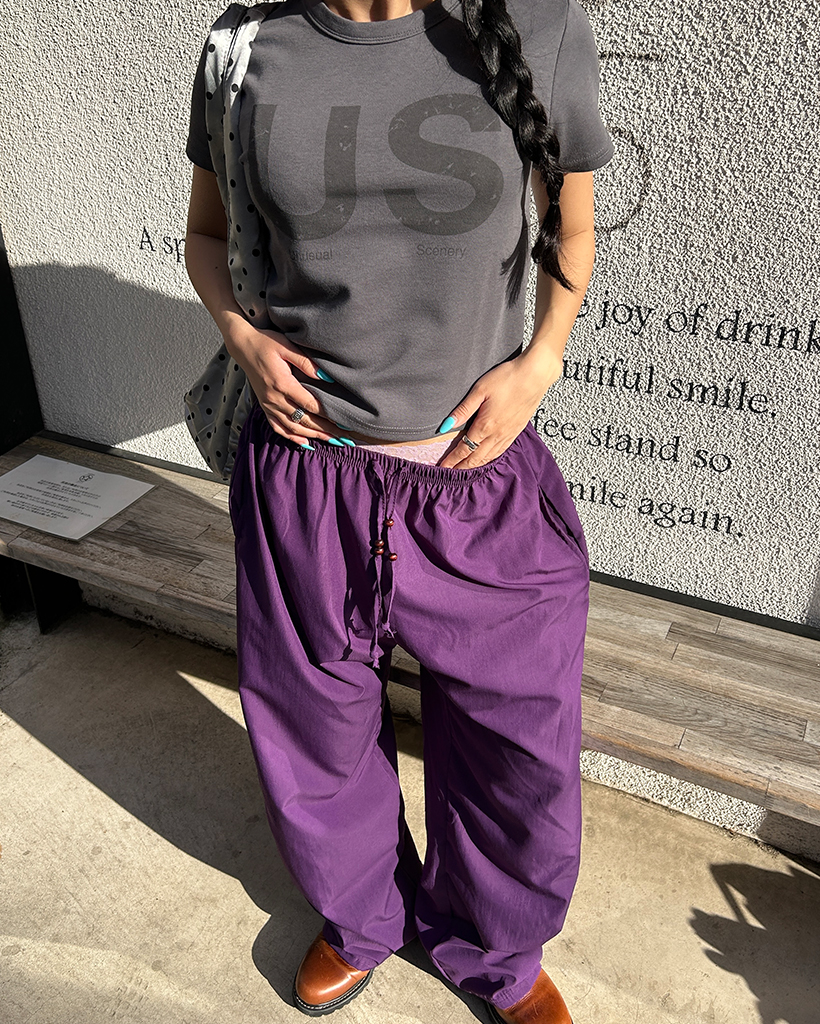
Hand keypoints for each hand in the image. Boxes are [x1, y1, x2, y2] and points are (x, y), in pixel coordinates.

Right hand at [224, 318, 340, 445]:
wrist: (243, 346)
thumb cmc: (267, 343)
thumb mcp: (287, 346)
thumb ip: (307, 363)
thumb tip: (327, 378)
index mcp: (282, 384)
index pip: (310, 405)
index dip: (328, 416)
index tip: (344, 423)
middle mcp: (275, 399)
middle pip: (304, 420)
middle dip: (325, 430)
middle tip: (344, 438)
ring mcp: (268, 405)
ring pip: (293, 427)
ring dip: (313, 436)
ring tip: (331, 441)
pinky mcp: (264, 407)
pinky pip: (277, 427)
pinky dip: (292, 437)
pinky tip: (305, 443)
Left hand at [437, 346, 562, 468]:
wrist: (535, 376)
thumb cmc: (508, 379)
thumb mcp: (479, 390)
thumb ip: (463, 410)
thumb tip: (446, 426)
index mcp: (485, 425)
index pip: (464, 449)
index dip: (452, 460)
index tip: (442, 468)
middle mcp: (497, 434)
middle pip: (476, 457)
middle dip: (462, 467)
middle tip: (450, 474)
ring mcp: (509, 434)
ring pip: (489, 456)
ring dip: (476, 465)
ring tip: (466, 470)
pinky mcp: (517, 430)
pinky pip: (501, 451)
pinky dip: (491, 459)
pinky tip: (487, 459)